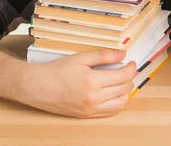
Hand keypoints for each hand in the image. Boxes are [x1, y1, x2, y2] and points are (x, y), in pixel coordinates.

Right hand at [19, 48, 136, 117]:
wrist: (39, 87)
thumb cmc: (57, 71)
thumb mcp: (80, 58)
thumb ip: (103, 55)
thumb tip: (122, 53)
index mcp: (92, 82)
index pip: (123, 76)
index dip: (132, 68)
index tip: (131, 63)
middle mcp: (94, 98)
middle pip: (124, 89)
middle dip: (130, 78)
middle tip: (127, 69)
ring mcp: (91, 109)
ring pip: (121, 103)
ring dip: (126, 92)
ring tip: (123, 81)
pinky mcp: (88, 115)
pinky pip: (111, 112)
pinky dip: (118, 102)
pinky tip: (115, 93)